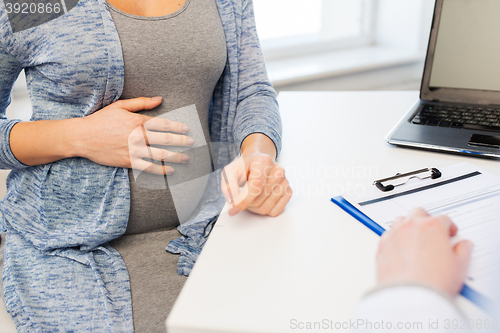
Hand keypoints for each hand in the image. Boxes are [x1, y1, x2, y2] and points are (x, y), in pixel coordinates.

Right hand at [74, 97, 193, 174]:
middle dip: (181, 141)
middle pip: (165, 139)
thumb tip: (159, 99)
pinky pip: (148, 167)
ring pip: (159, 154)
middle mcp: (137, 136)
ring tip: (186, 158)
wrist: (82, 137)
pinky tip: (170, 170)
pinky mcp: (127, 161)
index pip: (163, 124)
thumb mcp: (120, 106)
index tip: (187, 129)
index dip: (177, 127)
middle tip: (192, 143)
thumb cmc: (101, 120)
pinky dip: (161, 169)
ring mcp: (133, 150)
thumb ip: (141, 103)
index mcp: (137, 121)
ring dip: (175, 156)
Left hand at [221, 153, 291, 216]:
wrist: (258, 162)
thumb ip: (228, 185)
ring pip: (266, 208)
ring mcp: (285, 182)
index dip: (243, 201)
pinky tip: (259, 201)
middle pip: (259, 199)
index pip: (255, 187)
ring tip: (249, 198)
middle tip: (240, 197)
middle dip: (245, 204)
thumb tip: (232, 202)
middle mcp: (277, 171)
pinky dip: (264, 211)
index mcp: (264, 161)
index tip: (232, 210)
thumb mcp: (230, 171)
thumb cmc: (245, 167)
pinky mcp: (288, 191)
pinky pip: (275, 211)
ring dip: (253, 208)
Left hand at [376, 208, 472, 295]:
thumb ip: (463, 251)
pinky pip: (387, 235)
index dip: (449, 227)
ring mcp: (394, 235)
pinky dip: (394, 237)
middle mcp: (411, 226)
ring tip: (414, 237)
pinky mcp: (381, 246)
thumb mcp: (459, 266)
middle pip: (418, 213)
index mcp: (432, 226)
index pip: (443, 219)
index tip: (450, 233)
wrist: (410, 296)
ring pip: (400, 220)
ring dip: (408, 225)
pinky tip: (400, 247)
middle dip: (426, 219)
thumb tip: (463, 245)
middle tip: (431, 230)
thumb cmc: (433, 281)